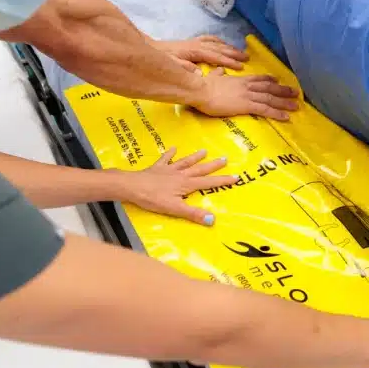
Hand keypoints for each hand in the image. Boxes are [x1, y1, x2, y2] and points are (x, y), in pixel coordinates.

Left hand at [113, 149, 235, 224]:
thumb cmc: (153, 199)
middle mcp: (180, 174)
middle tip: (225, 159)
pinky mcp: (157, 168)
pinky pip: (165, 159)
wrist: (132, 186)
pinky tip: (174, 148)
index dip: (222, 180)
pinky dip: (170, 153)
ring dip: (195, 157)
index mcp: (186, 184)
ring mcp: (168, 169)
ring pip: (185, 162)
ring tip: (205, 151)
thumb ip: (193, 214)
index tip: (236, 177)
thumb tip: (213, 219)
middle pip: (199, 169)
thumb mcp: (175, 209)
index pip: (208, 182)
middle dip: (213, 165)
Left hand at [155, 35, 249, 71]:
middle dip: (234, 53)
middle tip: (247, 59)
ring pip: (216, 43)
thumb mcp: (170, 64)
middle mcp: (197, 44)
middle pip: (219, 48)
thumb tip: (199, 73)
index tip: (241, 67)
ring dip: (228, 47)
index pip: (215, 56)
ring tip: (240, 52)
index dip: (229, 61)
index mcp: (194, 51)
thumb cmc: (160, 58)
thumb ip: (183, 68)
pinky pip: (209, 40)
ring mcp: (195, 42)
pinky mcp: (191, 42)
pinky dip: (218, 42)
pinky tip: (223, 44)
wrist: (150, 48)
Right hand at [192, 68, 298, 120]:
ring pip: (270, 98)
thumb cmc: (203, 86)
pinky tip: (286, 117)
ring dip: (284, 102)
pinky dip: (277, 112)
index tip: (277, 80)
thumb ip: (217, 74)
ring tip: (296, 105)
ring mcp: (248, 95)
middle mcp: (247, 86)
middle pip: (269, 88)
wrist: (201, 90)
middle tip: (296, 92)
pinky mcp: (246, 105)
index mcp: (239, 80)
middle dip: (283, 90)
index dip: (269, 80)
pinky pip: (265, 109)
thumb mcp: (212, 77)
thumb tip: (219, 71)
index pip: (257, 79)